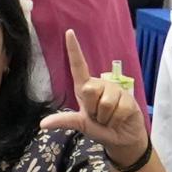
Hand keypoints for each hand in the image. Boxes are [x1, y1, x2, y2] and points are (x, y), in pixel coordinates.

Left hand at [43, 45, 153, 166]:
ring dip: (105, 117)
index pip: (78, 66)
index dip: (74, 50)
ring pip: (105, 103)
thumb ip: (65, 121)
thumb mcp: (80, 125)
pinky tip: (120, 119)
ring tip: (110, 118)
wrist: (122, 138)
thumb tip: (43, 124)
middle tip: (98, 116)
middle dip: (92, 110)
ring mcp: (115, 90)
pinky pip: (118, 110)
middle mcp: (100, 85)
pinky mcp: (128, 98)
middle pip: (89, 90)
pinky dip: (116, 120)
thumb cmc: (100, 128)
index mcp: (85, 88)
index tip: (69, 32)